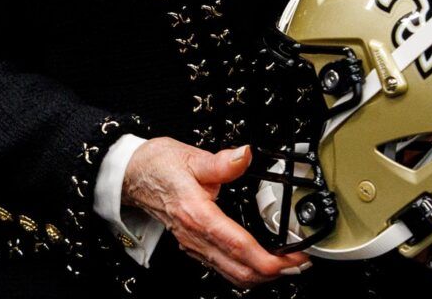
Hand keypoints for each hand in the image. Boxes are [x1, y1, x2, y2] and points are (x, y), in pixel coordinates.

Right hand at [122, 137, 309, 286]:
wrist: (132, 175)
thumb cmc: (158, 166)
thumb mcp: (191, 156)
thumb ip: (222, 161)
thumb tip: (244, 155)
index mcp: (198, 215)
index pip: (238, 247)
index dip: (269, 259)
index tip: (292, 257)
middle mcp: (196, 236)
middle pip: (238, 270)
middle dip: (273, 273)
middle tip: (298, 263)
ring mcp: (194, 244)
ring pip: (231, 273)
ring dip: (260, 275)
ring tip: (286, 264)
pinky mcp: (194, 244)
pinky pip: (222, 266)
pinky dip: (245, 269)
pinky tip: (259, 260)